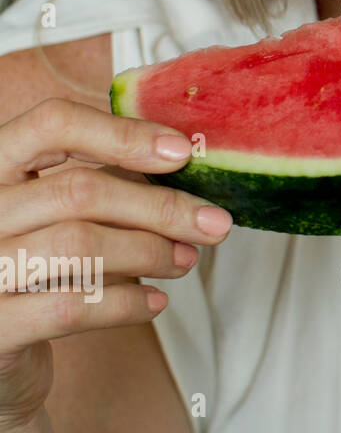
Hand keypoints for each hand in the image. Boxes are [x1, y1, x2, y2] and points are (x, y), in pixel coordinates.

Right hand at [0, 99, 233, 432]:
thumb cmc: (35, 270)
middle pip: (78, 192)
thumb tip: (185, 169)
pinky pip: (69, 307)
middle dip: (160, 208)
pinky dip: (125, 304)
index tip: (181, 153)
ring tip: (186, 261)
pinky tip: (155, 303)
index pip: (52, 124)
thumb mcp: (56, 215)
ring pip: (77, 246)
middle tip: (213, 224)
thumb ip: (103, 187)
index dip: (122, 134)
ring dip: (149, 252)